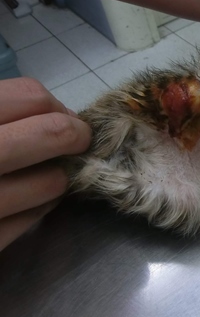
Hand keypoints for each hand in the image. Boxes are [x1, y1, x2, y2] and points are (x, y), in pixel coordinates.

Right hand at [0, 78, 90, 250]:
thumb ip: (2, 116)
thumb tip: (56, 117)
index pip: (30, 96)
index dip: (55, 108)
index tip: (60, 120)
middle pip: (53, 132)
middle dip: (74, 138)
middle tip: (74, 146)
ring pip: (53, 181)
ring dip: (59, 178)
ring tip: (46, 176)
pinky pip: (31, 220)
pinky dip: (39, 208)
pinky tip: (30, 203)